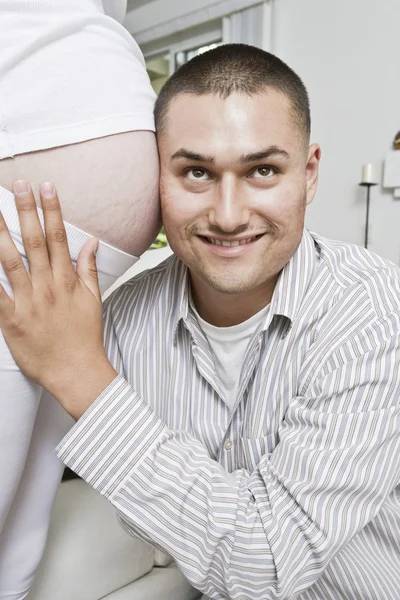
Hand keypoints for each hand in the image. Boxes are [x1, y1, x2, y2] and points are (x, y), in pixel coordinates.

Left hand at [0, 181, 116, 418]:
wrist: (76, 372)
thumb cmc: (84, 336)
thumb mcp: (93, 300)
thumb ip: (88, 268)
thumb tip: (91, 242)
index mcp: (66, 280)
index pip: (58, 237)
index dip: (51, 210)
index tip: (46, 187)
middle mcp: (47, 286)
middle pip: (33, 242)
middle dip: (26, 211)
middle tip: (18, 185)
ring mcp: (28, 302)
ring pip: (10, 261)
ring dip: (0, 234)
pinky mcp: (11, 320)